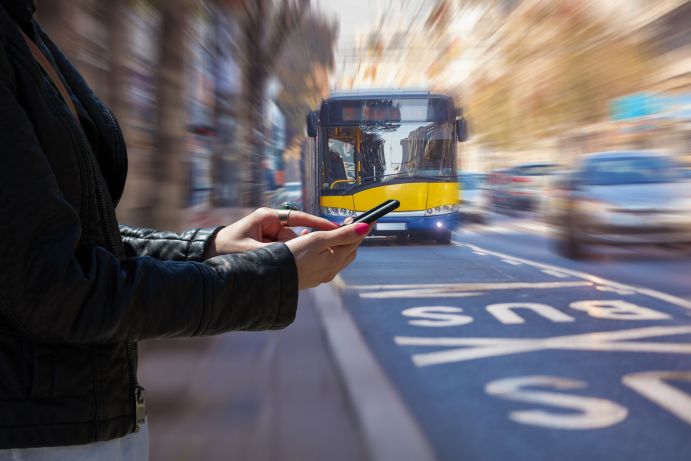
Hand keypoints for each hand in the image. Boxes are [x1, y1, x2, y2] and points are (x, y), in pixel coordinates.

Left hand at [206, 207, 338, 257]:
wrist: (205, 256)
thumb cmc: (225, 249)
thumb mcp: (251, 251)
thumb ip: (275, 253)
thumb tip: (297, 255)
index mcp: (267, 217)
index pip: (299, 217)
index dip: (317, 224)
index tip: (334, 229)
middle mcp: (271, 224)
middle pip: (295, 236)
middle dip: (299, 248)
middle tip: (310, 258)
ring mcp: (270, 235)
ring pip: (289, 248)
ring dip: (288, 259)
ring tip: (280, 269)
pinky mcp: (268, 247)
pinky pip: (282, 253)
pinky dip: (283, 262)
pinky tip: (282, 271)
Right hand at [285, 222, 370, 289]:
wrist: (273, 278)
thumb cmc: (294, 255)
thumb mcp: (318, 239)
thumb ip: (343, 234)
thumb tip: (365, 227)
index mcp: (336, 260)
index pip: (355, 241)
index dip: (360, 228)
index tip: (367, 218)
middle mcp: (332, 270)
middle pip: (349, 250)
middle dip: (350, 236)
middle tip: (346, 223)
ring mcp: (322, 276)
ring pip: (337, 257)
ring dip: (337, 244)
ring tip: (327, 233)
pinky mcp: (312, 278)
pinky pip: (325, 263)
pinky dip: (326, 252)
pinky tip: (313, 246)